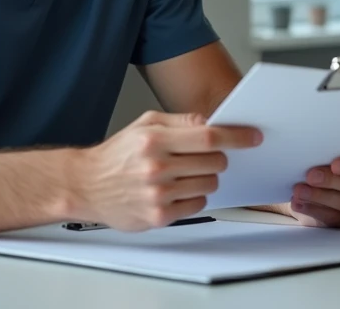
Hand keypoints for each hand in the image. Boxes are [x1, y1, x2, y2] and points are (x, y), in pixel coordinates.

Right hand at [73, 110, 261, 231]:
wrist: (86, 185)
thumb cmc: (116, 154)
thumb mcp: (145, 124)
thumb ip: (180, 121)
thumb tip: (211, 123)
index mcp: (155, 141)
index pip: (209, 137)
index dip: (236, 137)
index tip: (252, 137)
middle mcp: (157, 168)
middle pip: (214, 162)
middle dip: (217, 158)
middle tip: (204, 156)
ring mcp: (158, 195)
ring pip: (209, 185)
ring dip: (206, 178)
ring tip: (185, 173)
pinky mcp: (158, 217)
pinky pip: (198, 206)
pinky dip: (194, 197)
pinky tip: (177, 190)